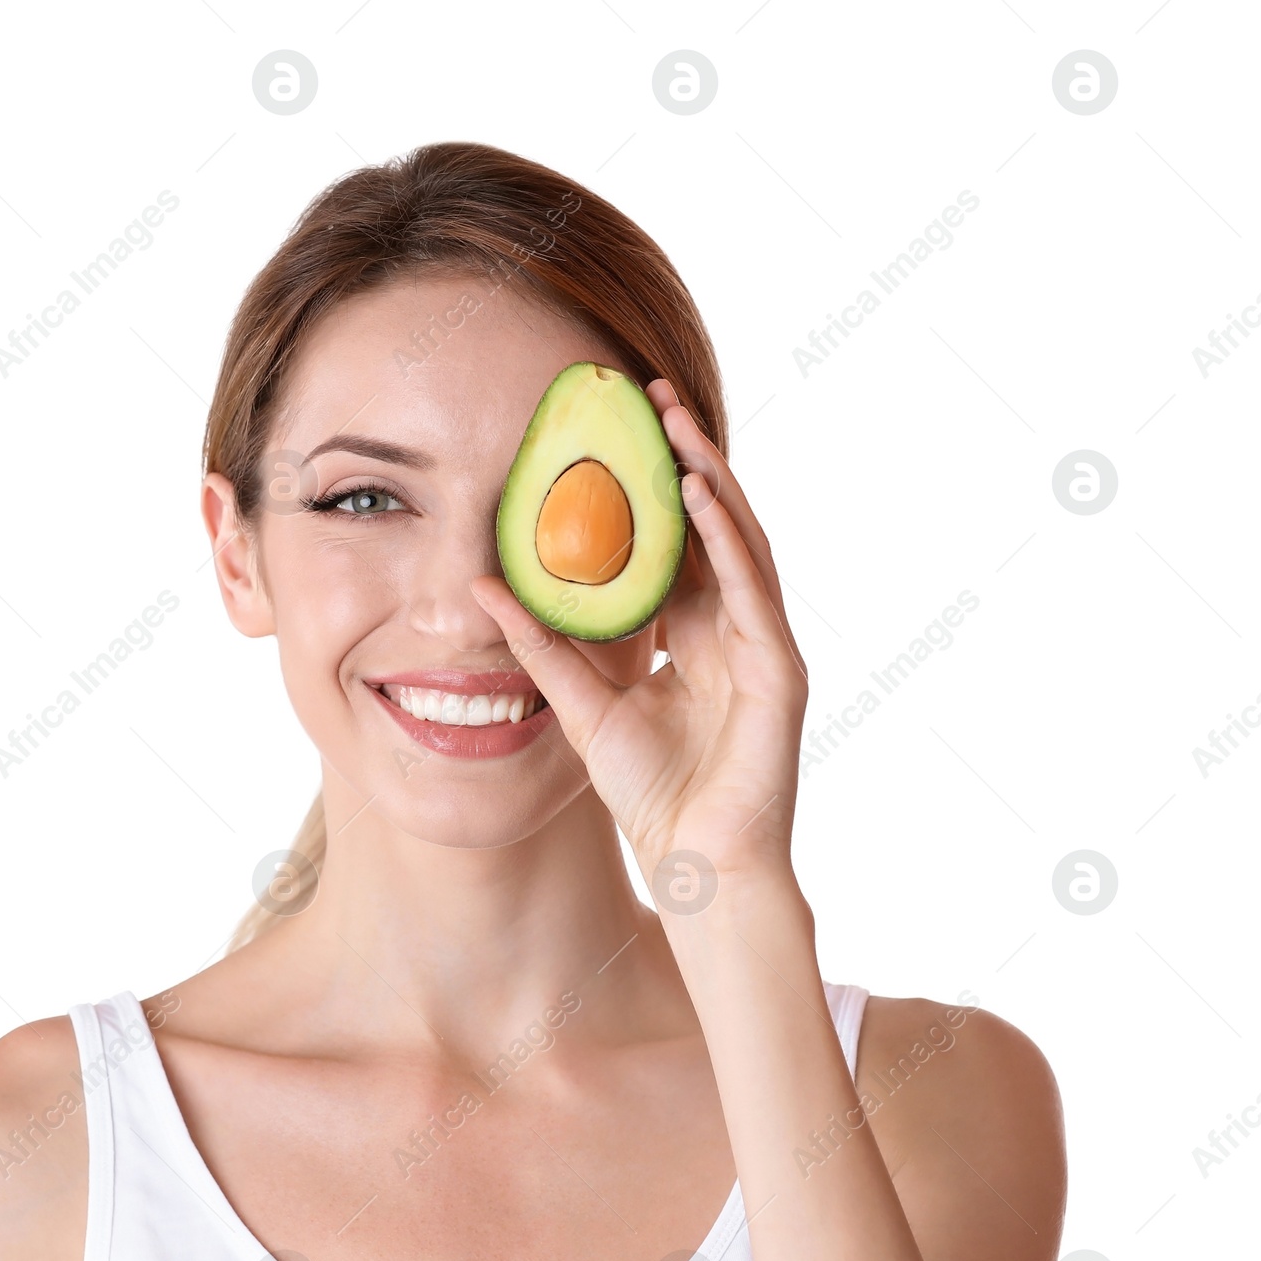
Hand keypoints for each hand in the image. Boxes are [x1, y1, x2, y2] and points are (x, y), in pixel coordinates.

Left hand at [470, 380, 809, 897]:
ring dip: (709, 476)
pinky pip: (754, 587)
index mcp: (692, 634)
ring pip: (740, 540)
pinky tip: (699, 491)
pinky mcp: (779, 668)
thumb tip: (481, 589)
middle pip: (711, 525)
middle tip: (649, 395)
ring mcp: (761, 644)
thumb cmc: (649, 794)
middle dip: (684, 458)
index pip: (674, 542)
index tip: (613, 430)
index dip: (648, 486)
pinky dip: (728, 537)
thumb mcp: (583, 704)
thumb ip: (541, 645)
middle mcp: (731, 628)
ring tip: (675, 420)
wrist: (695, 864)